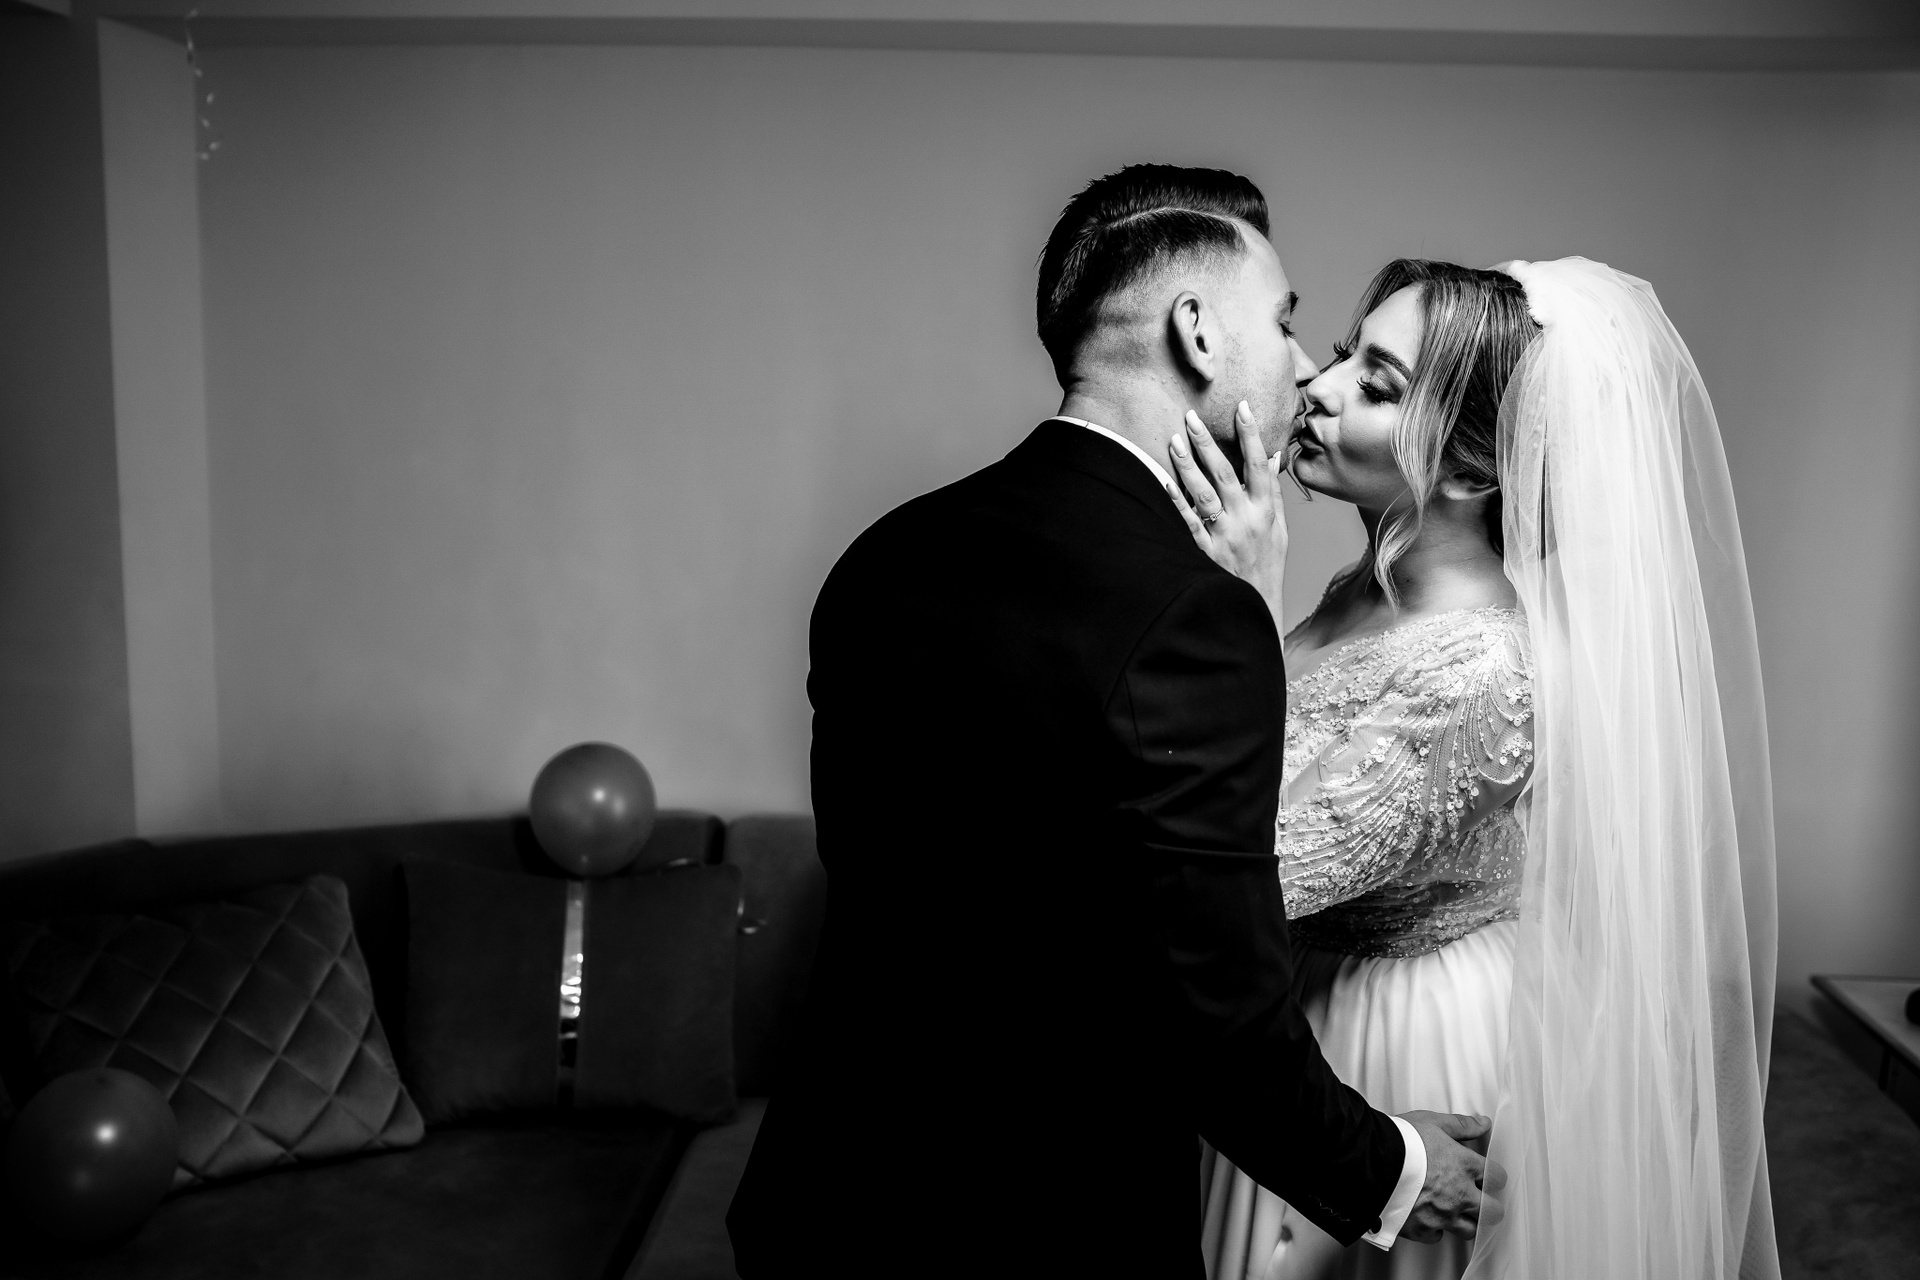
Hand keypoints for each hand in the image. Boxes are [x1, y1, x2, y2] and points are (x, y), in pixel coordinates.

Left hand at [1165, 402, 1287, 628]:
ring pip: (1204, 494)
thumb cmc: (1267, 565)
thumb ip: (1273, 493)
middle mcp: (1246, 520)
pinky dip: (1176, 502)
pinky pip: (1188, 523)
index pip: (1259, 464)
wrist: (1256, 607)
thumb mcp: (1279, 529)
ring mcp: (1224, 536)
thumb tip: (1272, 457)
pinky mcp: (1205, 552)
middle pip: (1225, 473)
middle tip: (1191, 416)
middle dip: (1208, 443)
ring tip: (1173, 440)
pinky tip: (1163, 480)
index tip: (1242, 406)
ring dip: (1188, 466)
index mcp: (1265, 511)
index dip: (1251, 434)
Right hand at [1396, 1110, 1498, 1243]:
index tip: (1488, 1177)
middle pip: (1492, 1211)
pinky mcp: (1422, 1229)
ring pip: (1470, 1230)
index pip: (1497, 1177)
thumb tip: (1483, 1123)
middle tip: (1480, 1201)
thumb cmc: (1399, 1141)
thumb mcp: (1432, 1122)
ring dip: (1466, 1222)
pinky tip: (1427, 1217)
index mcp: (1464, 1166)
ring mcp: (1442, 1215)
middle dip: (1489, 1206)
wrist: (1370, 1163)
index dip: (1495, 1177)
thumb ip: (1461, 1125)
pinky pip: (1437, 1236)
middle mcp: (1458, 1194)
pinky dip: (1434, 1228)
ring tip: (1455, 1212)